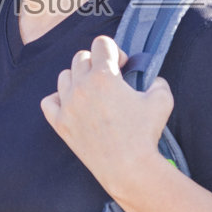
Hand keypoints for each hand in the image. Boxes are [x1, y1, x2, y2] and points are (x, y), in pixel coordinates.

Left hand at [39, 34, 173, 196]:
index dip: (114, 51)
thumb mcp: (163, 99)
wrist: (128, 168)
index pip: (101, 43)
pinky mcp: (60, 123)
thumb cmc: (145, 134)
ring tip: (92, 93)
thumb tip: (152, 79)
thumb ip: (157, 81)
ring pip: (64, 76)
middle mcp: (81, 86)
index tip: (122, 66)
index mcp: (103, 75)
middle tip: (109, 81)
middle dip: (96, 63)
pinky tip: (73, 105)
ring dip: (78, 78)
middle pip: (81, 57)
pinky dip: (58, 99)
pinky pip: (49, 101)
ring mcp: (67, 105)